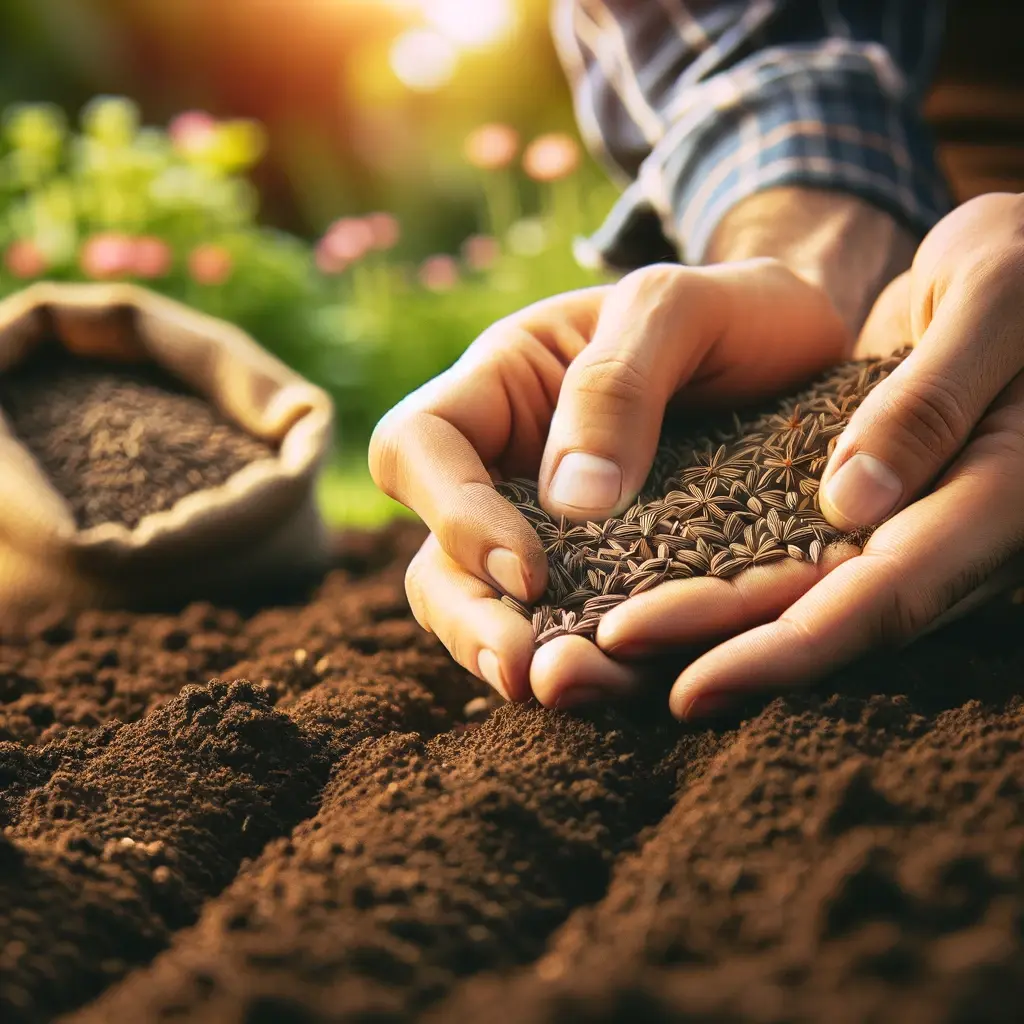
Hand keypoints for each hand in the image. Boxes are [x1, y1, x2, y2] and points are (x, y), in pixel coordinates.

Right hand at [370, 260, 849, 704]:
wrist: (800, 350)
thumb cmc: (732, 310)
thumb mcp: (679, 308)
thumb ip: (616, 385)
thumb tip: (571, 504)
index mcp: (502, 388)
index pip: (419, 447)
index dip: (454, 514)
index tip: (532, 566)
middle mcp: (511, 469)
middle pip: (438, 557)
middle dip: (471, 617)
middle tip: (526, 669)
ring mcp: (555, 534)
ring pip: (494, 613)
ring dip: (524, 660)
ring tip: (574, 691)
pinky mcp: (612, 583)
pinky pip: (576, 636)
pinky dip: (593, 667)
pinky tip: (626, 688)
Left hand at [600, 192, 1023, 718]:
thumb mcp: (994, 299)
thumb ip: (933, 401)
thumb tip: (852, 506)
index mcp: (998, 498)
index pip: (886, 597)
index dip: (787, 649)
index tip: (689, 686)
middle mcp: (948, 533)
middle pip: (824, 613)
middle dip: (716, 651)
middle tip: (604, 673)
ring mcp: (905, 523)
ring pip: (799, 592)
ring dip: (706, 626)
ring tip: (603, 643)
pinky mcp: (867, 501)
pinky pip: (791, 549)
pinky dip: (723, 572)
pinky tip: (650, 578)